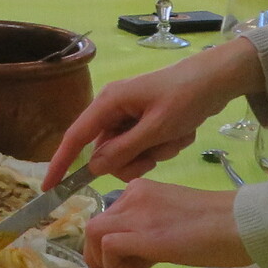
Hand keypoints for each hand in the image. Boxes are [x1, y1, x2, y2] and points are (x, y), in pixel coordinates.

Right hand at [48, 43, 257, 184]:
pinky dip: (163, 146)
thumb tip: (93, 167)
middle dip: (133, 159)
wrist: (217, 79)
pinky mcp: (145, 121)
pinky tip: (181, 131)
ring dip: (153, 153)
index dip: (60, 163)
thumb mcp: (156, 128)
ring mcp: (130, 116)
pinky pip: (145, 147)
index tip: (50, 188)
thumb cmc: (185, 97)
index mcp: (109, 103)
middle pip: (107, 152)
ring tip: (175, 136)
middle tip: (158, 152)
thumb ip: (123, 150)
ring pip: (129, 153)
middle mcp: (114, 109)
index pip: (75, 137)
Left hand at [82, 179, 251, 267]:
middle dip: (99, 255)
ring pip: (93, 234)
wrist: (241, 223)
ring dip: (104, 261)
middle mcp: (132, 195)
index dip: (110, 243)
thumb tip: (136, 249)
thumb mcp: (173, 217)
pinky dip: (115, 265)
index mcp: (141, 189)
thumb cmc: (219, 225)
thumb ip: (150, 226)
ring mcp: (136, 213)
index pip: (108, 216)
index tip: (128, 260)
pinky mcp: (143, 235)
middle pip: (94, 226)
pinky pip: (107, 247)